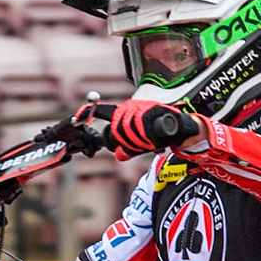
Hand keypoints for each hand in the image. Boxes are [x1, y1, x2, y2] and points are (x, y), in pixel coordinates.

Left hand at [76, 99, 200, 158]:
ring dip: (140, 143)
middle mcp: (131, 107)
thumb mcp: (141, 143)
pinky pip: (144, 131)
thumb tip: (119, 154)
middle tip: (141, 147)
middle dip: (127, 144)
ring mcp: (142, 108)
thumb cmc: (160, 133)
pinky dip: (149, 141)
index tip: (79, 115)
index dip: (90, 112)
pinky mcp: (152, 112)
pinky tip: (155, 142)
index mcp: (126, 112)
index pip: (104, 112)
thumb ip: (129, 148)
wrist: (181, 128)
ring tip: (150, 143)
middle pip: (117, 130)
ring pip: (130, 132)